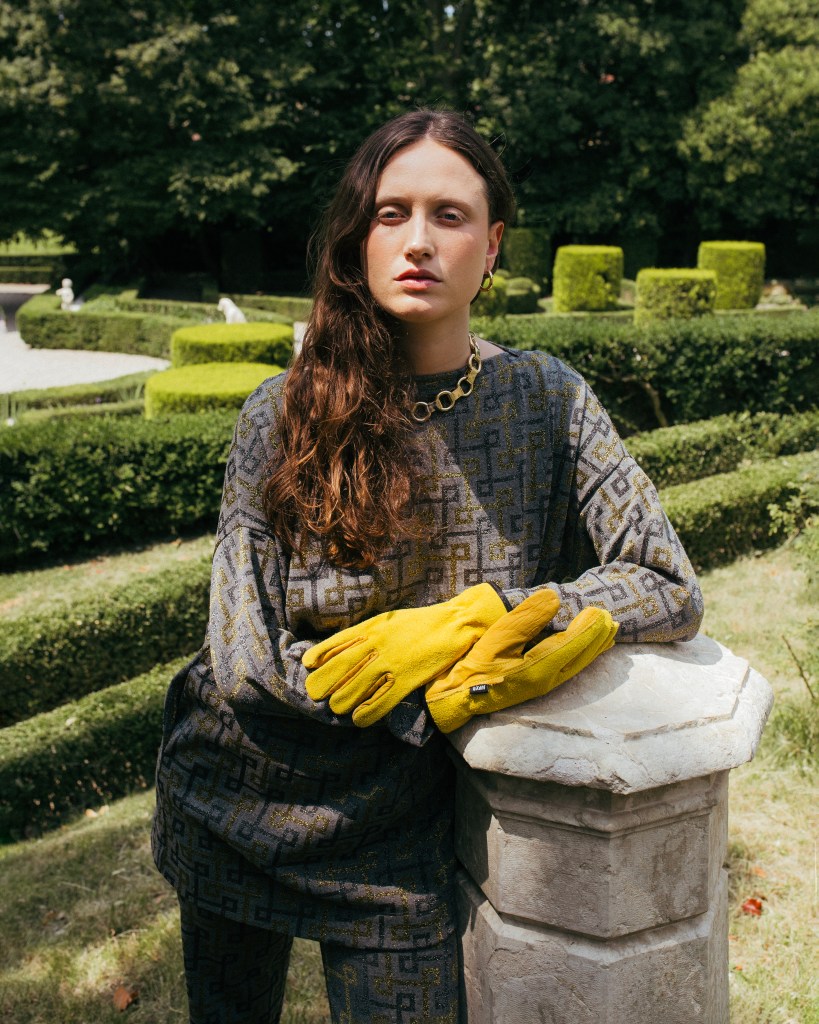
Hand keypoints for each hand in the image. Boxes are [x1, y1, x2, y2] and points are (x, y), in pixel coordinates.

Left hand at [302, 582, 506, 726]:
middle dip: (321, 687)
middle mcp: (373, 645)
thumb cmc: (417, 623)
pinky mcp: (404, 681)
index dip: (315, 660)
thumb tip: (338, 650)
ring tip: (340, 707)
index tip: (306, 667)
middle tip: (318, 695)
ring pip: (350, 692)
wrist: (452, 624)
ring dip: (340, 704)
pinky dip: (363, 715)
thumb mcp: (385, 621)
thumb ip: (363, 634)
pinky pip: (377, 705)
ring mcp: (388, 664)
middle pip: (334, 673)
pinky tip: (358, 719)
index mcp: (368, 628)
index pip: (331, 646)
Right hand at [424, 590, 617, 732]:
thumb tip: (554, 598)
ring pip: (578, 664)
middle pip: (581, 657)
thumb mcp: (497, 638)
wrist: (458, 697)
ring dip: (595, 647)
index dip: (589, 628)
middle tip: (612, 619)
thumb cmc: (474, 666)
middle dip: (598, 638)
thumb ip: (526, 619)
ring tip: (610, 632)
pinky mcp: (538, 685)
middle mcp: (548, 680)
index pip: (573, 645)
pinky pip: (570, 668)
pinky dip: (583, 656)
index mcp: (539, 668)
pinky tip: (587, 650)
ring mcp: (544, 685)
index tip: (602, 611)